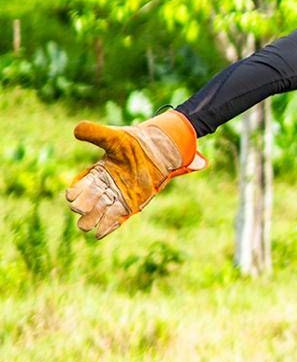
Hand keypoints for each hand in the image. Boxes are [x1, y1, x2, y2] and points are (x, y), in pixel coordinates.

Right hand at [66, 111, 204, 238]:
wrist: (156, 153)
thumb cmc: (133, 144)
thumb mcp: (113, 137)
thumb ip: (95, 133)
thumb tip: (76, 129)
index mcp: (94, 174)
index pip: (76, 190)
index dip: (74, 194)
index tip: (74, 194)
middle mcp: (102, 189)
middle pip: (84, 206)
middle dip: (83, 208)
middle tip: (84, 206)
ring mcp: (115, 199)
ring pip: (95, 217)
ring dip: (92, 220)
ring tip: (91, 222)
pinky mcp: (129, 206)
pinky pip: (114, 221)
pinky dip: (106, 228)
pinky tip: (100, 232)